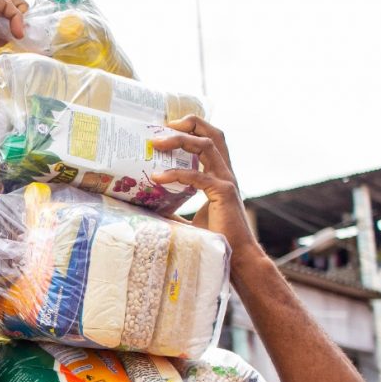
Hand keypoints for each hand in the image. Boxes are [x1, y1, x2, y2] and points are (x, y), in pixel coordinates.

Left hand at [149, 116, 257, 260]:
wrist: (236, 258)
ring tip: (156, 142)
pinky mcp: (223, 193)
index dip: (192, 128)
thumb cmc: (215, 239)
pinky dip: (176, 173)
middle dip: (190, 123)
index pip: (210, 140)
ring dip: (180, 140)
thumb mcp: (188, 218)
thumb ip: (172, 208)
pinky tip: (157, 177)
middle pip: (213, 134)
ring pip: (207, 146)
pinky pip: (198, 176)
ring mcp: (226, 181)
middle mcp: (225, 173)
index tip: (167, 128)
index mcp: (219, 174)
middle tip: (162, 126)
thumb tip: (144, 207)